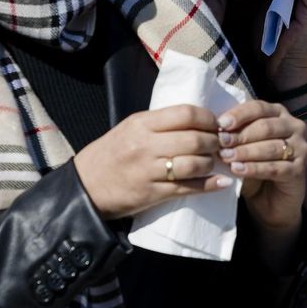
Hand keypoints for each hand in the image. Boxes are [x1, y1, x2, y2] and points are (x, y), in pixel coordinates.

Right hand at [73, 104, 229, 218]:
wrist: (85, 187)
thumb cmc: (110, 154)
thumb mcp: (129, 128)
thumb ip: (159, 123)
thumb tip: (196, 119)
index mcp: (141, 124)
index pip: (185, 114)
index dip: (208, 119)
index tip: (217, 124)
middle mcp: (146, 145)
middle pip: (195, 139)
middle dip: (215, 142)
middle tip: (221, 144)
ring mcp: (149, 171)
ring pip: (195, 164)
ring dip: (212, 163)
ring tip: (215, 162)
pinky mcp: (152, 193)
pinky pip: (188, 188)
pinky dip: (210, 185)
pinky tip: (222, 182)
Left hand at [217, 98, 306, 233]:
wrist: (269, 200)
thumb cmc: (253, 166)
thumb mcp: (242, 146)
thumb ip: (234, 134)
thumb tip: (216, 128)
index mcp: (279, 114)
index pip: (259, 107)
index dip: (239, 115)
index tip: (220, 124)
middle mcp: (295, 127)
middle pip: (266, 126)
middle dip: (241, 135)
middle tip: (221, 143)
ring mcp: (301, 148)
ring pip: (271, 147)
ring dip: (246, 152)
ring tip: (226, 157)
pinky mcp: (300, 170)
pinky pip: (276, 167)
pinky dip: (255, 168)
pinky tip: (238, 170)